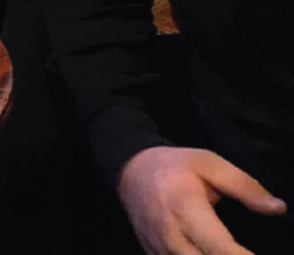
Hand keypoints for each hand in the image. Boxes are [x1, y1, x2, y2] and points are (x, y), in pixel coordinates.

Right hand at [118, 145, 286, 254]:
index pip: (221, 250)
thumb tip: (277, 208)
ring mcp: (161, 252)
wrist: (129, 171)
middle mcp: (172, 237)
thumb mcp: (207, 162)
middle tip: (247, 254)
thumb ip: (243, 185)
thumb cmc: (173, 166)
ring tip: (232, 254)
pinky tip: (209, 254)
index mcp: (186, 209)